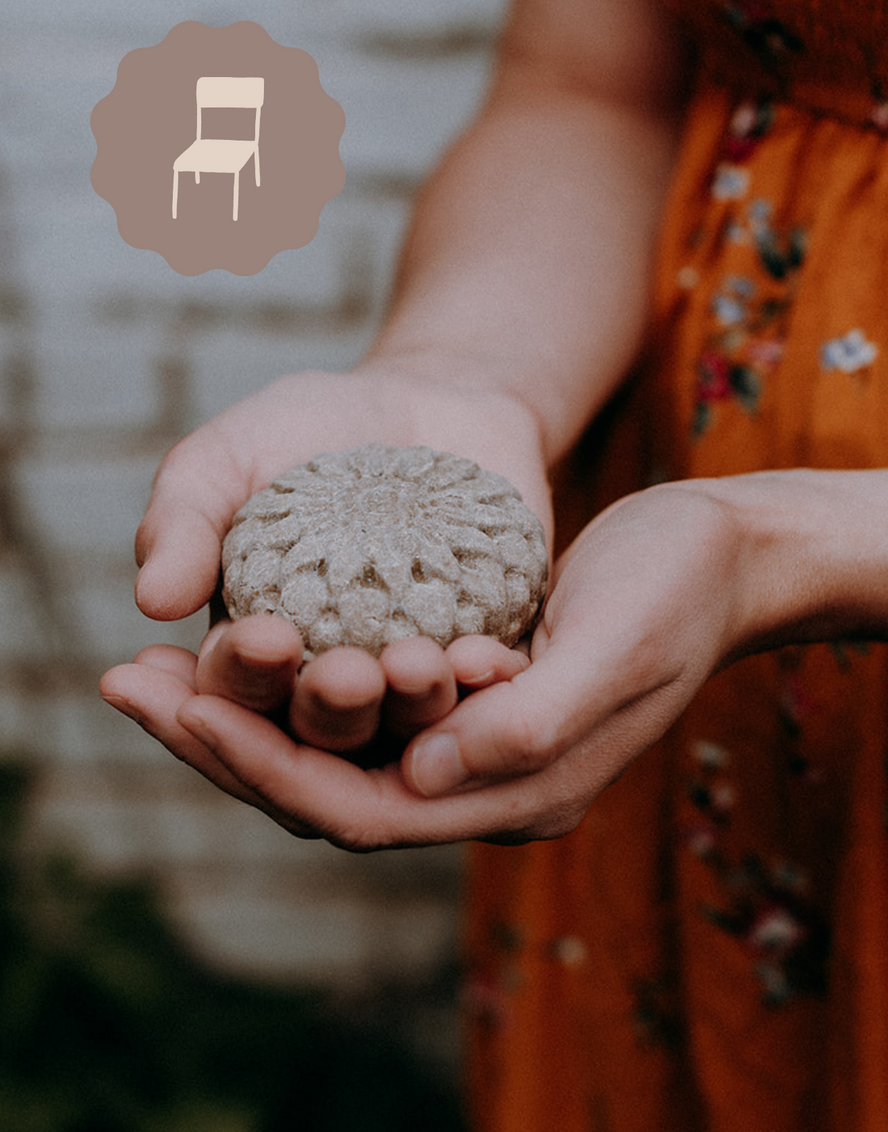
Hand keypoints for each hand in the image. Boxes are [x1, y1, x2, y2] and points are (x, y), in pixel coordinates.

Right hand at [101, 362, 548, 824]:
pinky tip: (483, 658)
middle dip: (329, 708)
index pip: (233, 692)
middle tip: (344, 676)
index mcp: (254, 659)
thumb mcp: (227, 457)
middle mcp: (330, 688)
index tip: (261, 638)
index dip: (241, 676)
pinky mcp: (488, 660)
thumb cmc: (308, 432)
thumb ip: (183, 520)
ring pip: (410, 723)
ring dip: (411, 705)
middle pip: (324, 728)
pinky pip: (490, 690)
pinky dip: (486, 680)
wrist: (426, 403)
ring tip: (416, 667)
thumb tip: (152, 601)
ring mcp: (412, 681)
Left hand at [103, 480, 751, 847]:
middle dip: (222, 746)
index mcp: (518, 792)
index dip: (266, 764)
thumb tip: (429, 775)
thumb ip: (532, 722)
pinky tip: (235, 640)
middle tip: (127, 685)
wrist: (724, 557)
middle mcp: (483, 789)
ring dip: (238, 716)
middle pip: (324, 792)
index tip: (184, 708)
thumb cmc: (677, 588)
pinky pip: (350, 711)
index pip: (363, 809)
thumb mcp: (616, 644)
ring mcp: (471, 751)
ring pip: (326, 753)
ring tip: (153, 668)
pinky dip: (284, 683)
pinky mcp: (460, 705)